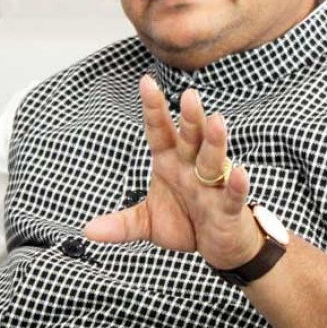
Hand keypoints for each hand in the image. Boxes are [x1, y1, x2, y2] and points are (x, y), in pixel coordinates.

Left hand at [84, 75, 263, 269]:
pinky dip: (236, 184)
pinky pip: (232, 195)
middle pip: (191, 138)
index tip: (146, 81)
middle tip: (189, 94)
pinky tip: (238, 171)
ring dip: (214, 142)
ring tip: (216, 121)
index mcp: (171, 163)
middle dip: (190, 118)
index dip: (154, 109)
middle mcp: (192, 168)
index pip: (160, 131)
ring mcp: (213, 186)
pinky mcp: (228, 209)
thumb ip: (122, 223)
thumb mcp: (148, 223)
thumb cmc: (186, 223)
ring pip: (213, 160)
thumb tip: (88, 230)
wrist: (217, 246)